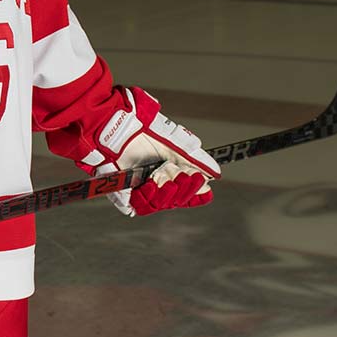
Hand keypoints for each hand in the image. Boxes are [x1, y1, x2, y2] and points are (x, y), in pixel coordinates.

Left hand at [86, 88, 220, 216]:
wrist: (121, 129)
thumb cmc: (146, 133)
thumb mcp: (176, 144)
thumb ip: (196, 159)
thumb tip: (215, 173)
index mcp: (173, 175)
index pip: (191, 194)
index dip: (197, 193)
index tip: (201, 184)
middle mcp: (159, 185)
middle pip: (179, 200)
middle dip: (184, 189)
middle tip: (184, 176)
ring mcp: (143, 192)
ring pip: (162, 205)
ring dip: (168, 193)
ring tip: (165, 179)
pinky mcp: (127, 196)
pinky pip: (142, 207)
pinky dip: (148, 198)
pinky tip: (149, 186)